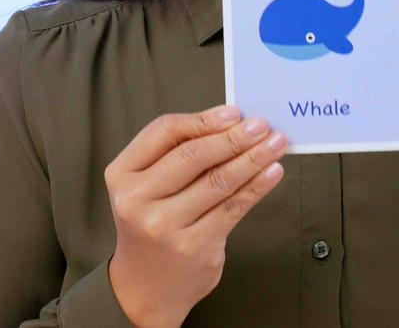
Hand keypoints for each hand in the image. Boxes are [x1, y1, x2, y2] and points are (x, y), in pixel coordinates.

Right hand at [104, 104, 288, 327]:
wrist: (145, 286)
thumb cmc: (151, 224)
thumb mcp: (145, 186)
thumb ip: (175, 154)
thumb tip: (231, 123)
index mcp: (122, 174)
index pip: (164, 132)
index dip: (203, 119)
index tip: (234, 113)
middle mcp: (138, 200)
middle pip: (193, 156)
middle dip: (234, 137)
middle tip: (261, 126)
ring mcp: (165, 226)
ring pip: (218, 181)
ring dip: (253, 158)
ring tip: (275, 144)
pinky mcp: (194, 246)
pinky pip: (233, 207)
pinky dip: (257, 186)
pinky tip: (272, 172)